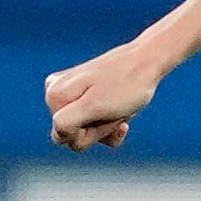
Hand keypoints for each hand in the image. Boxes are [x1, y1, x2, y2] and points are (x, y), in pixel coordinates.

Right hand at [44, 42, 163, 150]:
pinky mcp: (81, 94)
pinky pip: (92, 122)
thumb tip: (56, 134)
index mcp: (54, 96)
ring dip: (107, 126)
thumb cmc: (126, 86)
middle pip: (74, 135)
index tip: (104, 112)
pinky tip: (121, 111)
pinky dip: (109, 121)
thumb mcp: (95, 107)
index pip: (65, 138)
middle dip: (99, 130)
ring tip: (119, 108)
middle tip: (115, 110)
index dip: (89, 133)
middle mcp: (54, 93)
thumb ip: (66, 122)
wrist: (146, 62)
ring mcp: (68, 93)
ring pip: (85, 131)